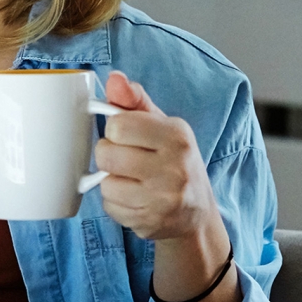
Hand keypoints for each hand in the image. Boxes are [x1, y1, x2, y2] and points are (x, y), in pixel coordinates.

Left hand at [94, 70, 219, 240]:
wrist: (196, 213)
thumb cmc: (172, 160)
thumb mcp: (161, 126)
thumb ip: (134, 102)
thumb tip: (114, 78)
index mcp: (176, 135)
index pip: (118, 125)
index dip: (115, 130)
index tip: (126, 136)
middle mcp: (174, 167)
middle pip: (106, 154)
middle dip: (109, 155)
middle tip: (126, 159)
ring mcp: (163, 199)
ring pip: (105, 183)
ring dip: (111, 181)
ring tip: (132, 180)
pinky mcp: (150, 223)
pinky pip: (110, 207)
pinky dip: (116, 203)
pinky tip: (135, 199)